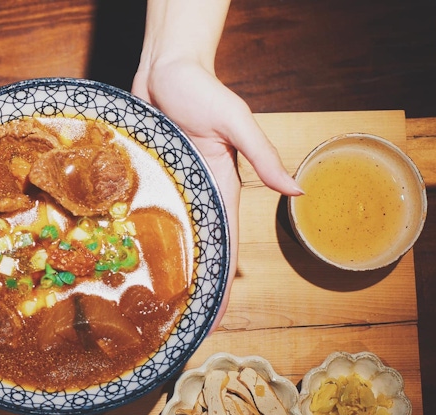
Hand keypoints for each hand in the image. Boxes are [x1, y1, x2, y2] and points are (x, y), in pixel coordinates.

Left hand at [132, 58, 301, 329]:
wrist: (165, 68)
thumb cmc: (201, 89)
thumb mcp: (236, 121)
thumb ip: (263, 156)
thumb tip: (299, 190)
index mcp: (223, 187)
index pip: (226, 246)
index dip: (223, 283)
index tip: (219, 318)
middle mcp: (200, 194)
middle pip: (200, 250)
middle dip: (199, 288)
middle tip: (188, 326)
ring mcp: (176, 188)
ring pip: (176, 238)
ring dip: (174, 268)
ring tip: (161, 304)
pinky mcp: (154, 178)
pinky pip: (150, 215)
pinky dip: (149, 238)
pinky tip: (136, 259)